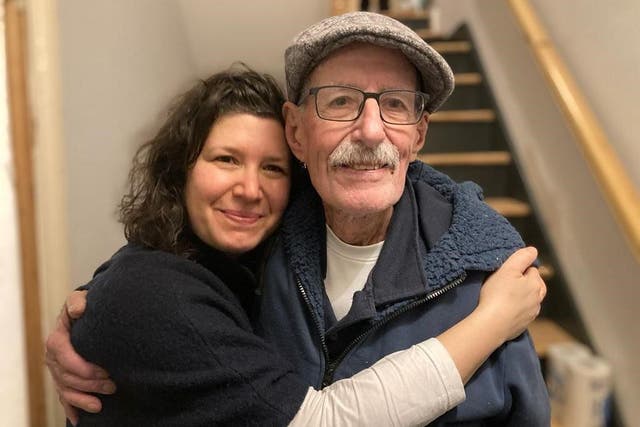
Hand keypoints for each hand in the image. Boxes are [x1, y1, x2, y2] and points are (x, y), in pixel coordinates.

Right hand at [45, 290, 114, 424]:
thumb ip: (77, 301)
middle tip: (113, 386)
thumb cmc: (83, 307)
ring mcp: (57, 370)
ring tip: (102, 403)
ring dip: (83, 399)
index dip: (84, 368)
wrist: (83, 314)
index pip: (65, 358)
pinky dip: (72, 408)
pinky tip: (79, 419)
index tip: (105, 371)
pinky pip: (64, 397)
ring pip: (66, 390)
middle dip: (90, 385)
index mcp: (56, 340)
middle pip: (67, 378)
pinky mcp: (63, 379)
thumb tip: (79, 309)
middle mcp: (53, 358)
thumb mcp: (78, 299)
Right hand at [477, 247, 546, 341]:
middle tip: (507, 284)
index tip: (507, 273)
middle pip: (535, 286)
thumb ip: (521, 257)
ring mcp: (531, 314)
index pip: (532, 270)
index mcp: (535, 284)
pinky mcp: (523, 326)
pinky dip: (516, 310)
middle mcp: (538, 299)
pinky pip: (522, 314)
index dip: (520, 269)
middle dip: (525, 283)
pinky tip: (505, 310)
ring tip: (505, 297)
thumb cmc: (497, 294)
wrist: (492, 324)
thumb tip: (533, 251)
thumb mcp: (507, 269)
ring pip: (529, 300)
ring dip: (522, 297)